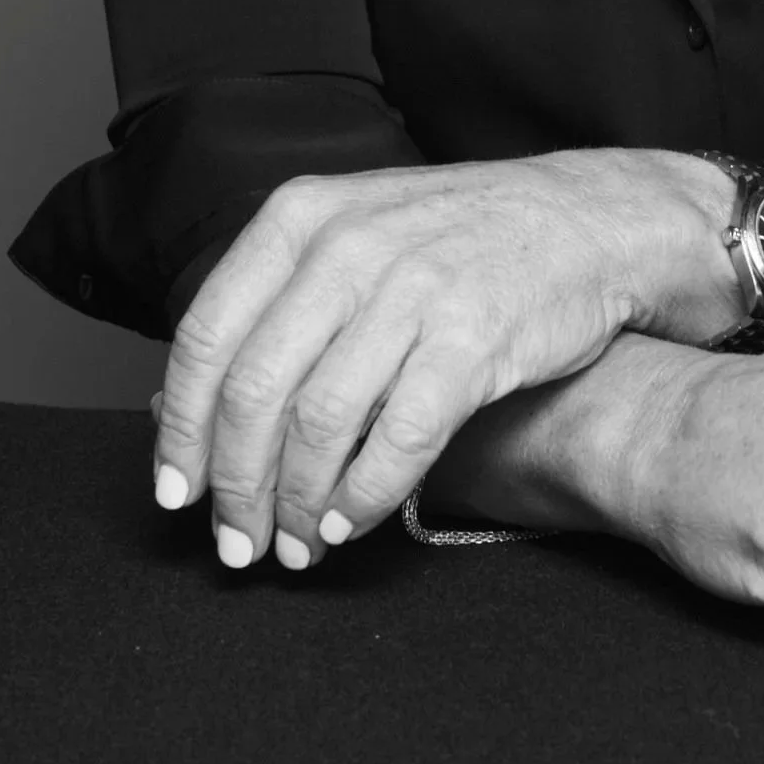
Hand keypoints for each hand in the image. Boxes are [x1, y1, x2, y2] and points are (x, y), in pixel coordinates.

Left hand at [149, 151, 732, 569]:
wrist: (587, 218)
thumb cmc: (458, 238)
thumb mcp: (353, 232)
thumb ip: (274, 306)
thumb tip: (180, 409)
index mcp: (302, 216)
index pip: (207, 336)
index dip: (182, 430)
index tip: (177, 494)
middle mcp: (347, 245)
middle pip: (255, 391)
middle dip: (236, 487)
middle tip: (236, 542)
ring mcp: (412, 289)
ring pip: (318, 423)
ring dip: (295, 505)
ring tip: (295, 548)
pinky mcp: (472, 338)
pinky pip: (396, 441)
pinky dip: (362, 498)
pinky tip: (349, 524)